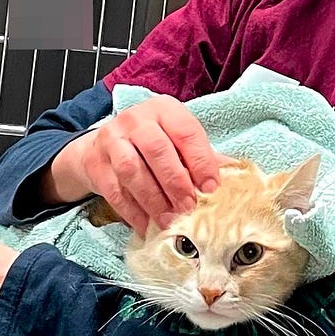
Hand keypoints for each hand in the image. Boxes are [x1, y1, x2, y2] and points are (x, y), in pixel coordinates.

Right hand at [43, 95, 219, 234]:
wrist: (103, 146)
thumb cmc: (151, 145)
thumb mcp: (177, 141)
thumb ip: (203, 158)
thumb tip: (238, 179)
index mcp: (164, 110)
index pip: (186, 132)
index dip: (201, 161)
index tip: (212, 189)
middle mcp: (136, 120)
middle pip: (156, 150)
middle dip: (176, 183)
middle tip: (189, 209)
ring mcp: (112, 140)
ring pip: (132, 170)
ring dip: (153, 199)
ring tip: (168, 221)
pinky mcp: (97, 164)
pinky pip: (115, 191)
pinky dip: (132, 211)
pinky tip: (146, 225)